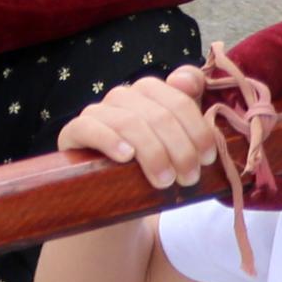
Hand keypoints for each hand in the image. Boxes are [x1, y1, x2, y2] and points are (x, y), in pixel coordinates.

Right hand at [57, 75, 230, 191]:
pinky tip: (126, 157)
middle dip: (181, 150)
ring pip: (130, 122)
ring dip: (154, 153)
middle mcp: (125, 96)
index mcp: (152, 92)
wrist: (112, 199)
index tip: (208, 157)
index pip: (181, 98)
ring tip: (165, 180)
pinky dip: (110, 141)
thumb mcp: (178, 147)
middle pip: (161, 114)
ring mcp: (97, 111)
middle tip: (190, 178)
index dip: (198, 128)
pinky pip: (89, 127)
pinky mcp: (73, 131)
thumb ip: (191, 114)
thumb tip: (189, 82)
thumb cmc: (151, 169)